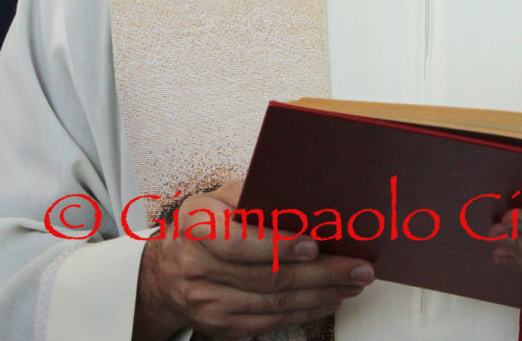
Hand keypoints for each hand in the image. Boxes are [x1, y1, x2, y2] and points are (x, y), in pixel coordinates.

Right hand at [133, 180, 373, 340]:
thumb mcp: (216, 197)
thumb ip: (251, 193)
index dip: (278, 245)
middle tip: (358, 267)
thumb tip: (302, 195)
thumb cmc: (201, 224)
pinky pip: (270, 323)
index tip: (315, 244)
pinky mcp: (220, 328)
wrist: (162, 272)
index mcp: (197, 226)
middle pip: (267, 278)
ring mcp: (208, 304)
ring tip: (353, 283)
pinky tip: (328, 299)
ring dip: (321, 295)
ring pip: (274, 305)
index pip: (238, 241)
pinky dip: (305, 312)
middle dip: (320, 274)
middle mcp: (198, 269)